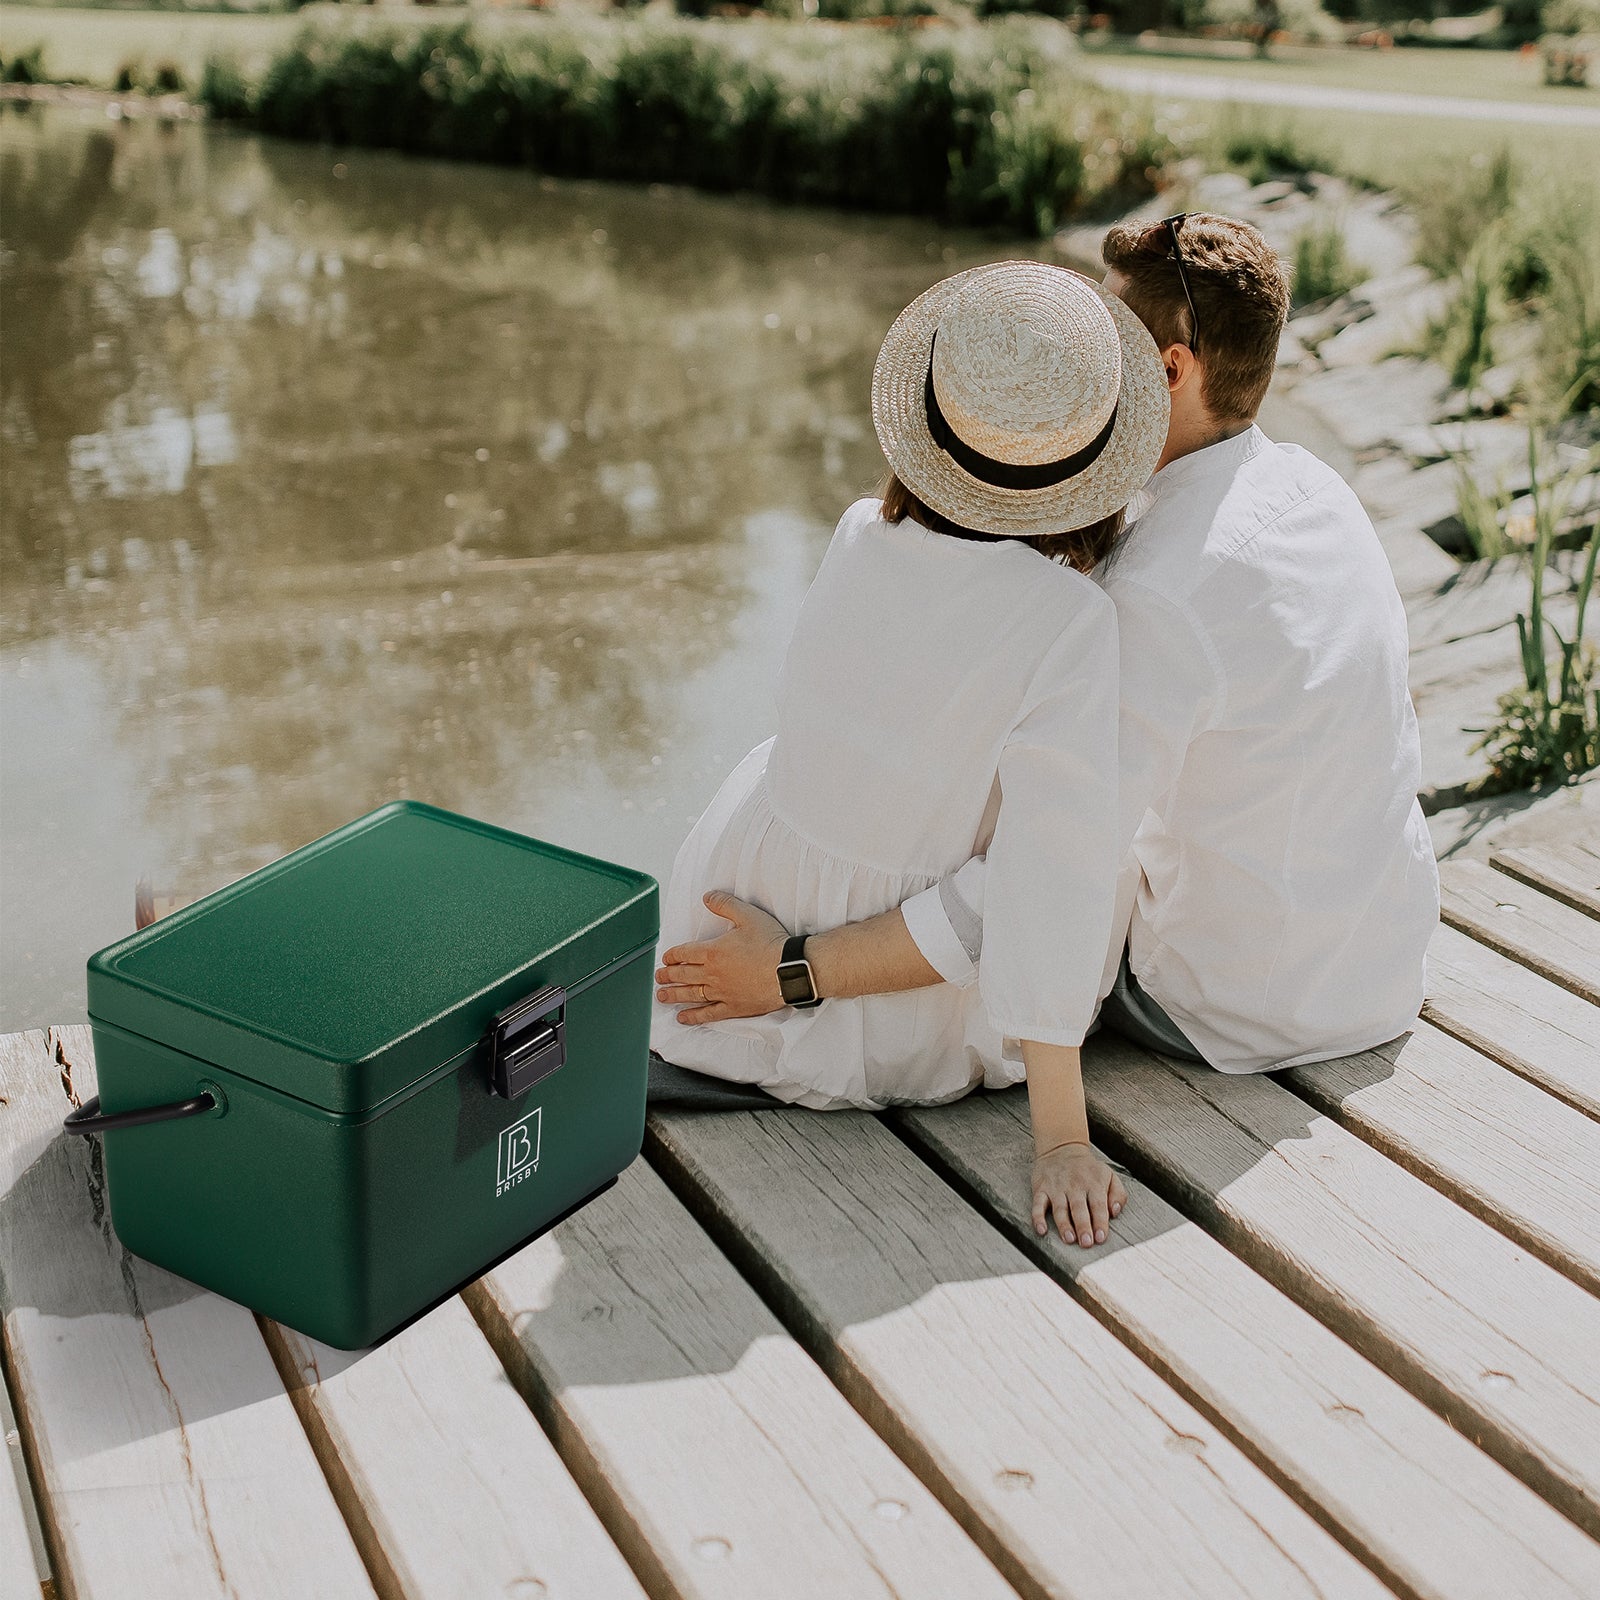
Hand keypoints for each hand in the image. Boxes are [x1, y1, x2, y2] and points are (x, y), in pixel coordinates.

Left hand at [655, 892, 789, 1023]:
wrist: (790, 969)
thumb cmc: (772, 944)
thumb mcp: (748, 915)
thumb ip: (725, 904)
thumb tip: (708, 897)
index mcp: (713, 951)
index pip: (685, 953)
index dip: (672, 955)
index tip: (666, 959)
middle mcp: (713, 974)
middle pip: (683, 975)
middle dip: (667, 976)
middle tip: (658, 977)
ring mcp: (722, 992)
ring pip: (691, 995)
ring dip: (673, 995)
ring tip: (662, 996)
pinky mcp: (733, 1007)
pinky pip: (708, 1014)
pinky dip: (694, 1016)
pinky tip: (683, 1017)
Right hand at [1031, 1143, 1125, 1247]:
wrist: (1061, 1148)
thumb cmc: (1088, 1169)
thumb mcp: (1109, 1175)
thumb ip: (1118, 1194)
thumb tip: (1114, 1212)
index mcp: (1094, 1183)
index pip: (1098, 1205)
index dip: (1100, 1222)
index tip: (1101, 1237)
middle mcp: (1075, 1185)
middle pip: (1079, 1208)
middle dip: (1083, 1226)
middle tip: (1086, 1243)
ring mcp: (1057, 1187)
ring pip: (1060, 1208)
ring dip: (1064, 1225)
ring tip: (1070, 1239)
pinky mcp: (1041, 1189)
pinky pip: (1038, 1204)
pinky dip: (1038, 1218)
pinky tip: (1042, 1230)